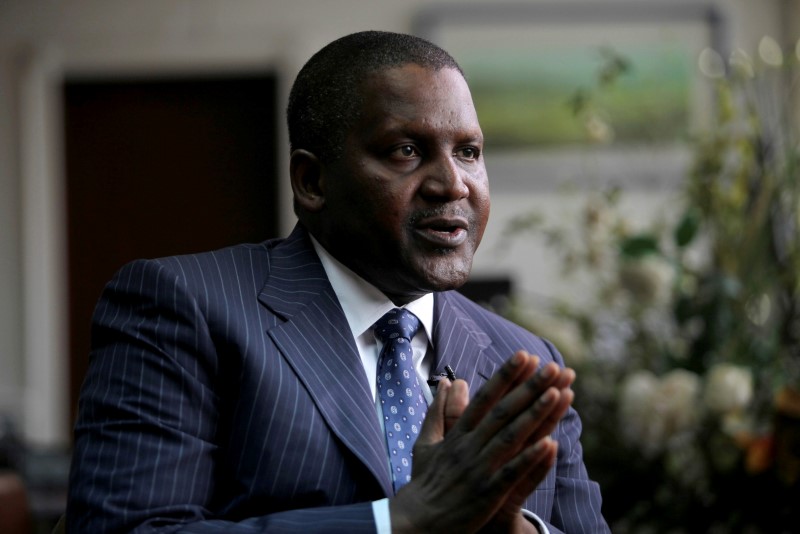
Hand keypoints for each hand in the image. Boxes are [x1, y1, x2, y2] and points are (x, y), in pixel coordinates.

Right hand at [389, 351, 574, 532]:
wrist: (415, 522)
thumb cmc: (424, 483)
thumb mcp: (426, 443)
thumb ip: (439, 412)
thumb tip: (449, 382)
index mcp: (457, 435)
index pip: (485, 398)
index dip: (505, 376)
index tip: (524, 356)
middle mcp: (469, 447)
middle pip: (503, 411)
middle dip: (529, 387)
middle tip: (553, 367)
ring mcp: (478, 469)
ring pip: (510, 437)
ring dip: (535, 414)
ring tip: (557, 393)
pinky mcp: (487, 494)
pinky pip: (512, 474)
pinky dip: (530, 459)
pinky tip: (551, 444)